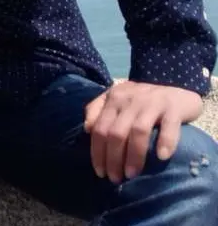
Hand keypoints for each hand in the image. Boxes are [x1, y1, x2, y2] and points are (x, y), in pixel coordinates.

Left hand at [84, 80, 203, 183]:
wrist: (176, 85)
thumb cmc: (142, 98)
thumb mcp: (116, 98)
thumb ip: (98, 109)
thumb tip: (87, 128)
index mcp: (113, 99)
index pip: (99, 129)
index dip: (97, 152)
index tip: (100, 172)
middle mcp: (130, 100)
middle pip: (116, 133)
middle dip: (113, 159)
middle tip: (115, 178)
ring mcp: (152, 103)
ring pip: (138, 131)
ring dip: (133, 156)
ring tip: (131, 174)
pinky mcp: (173, 107)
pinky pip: (168, 126)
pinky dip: (165, 142)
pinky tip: (161, 157)